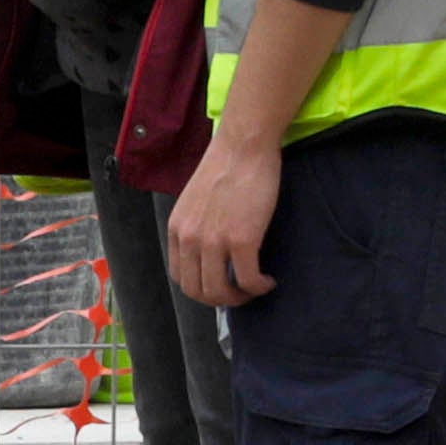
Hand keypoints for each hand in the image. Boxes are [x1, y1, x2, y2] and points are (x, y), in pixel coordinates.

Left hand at [164, 130, 282, 311]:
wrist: (243, 145)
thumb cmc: (227, 165)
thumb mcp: (195, 200)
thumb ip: (197, 225)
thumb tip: (210, 248)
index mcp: (177, 229)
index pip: (180, 276)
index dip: (201, 288)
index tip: (220, 284)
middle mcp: (189, 239)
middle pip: (197, 291)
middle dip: (220, 299)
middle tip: (240, 293)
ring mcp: (214, 241)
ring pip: (219, 292)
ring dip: (239, 298)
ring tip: (254, 288)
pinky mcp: (241, 239)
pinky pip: (248, 279)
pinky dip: (259, 287)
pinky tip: (268, 281)